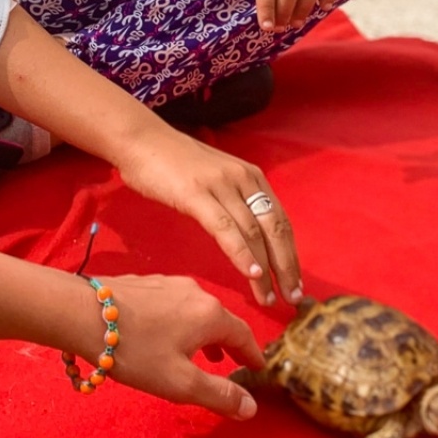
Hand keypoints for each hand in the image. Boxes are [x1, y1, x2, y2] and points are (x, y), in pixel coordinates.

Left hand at [87, 274, 265, 418]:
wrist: (83, 314)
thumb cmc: (136, 351)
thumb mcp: (180, 383)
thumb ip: (219, 395)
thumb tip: (252, 407)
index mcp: (210, 314)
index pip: (244, 334)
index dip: (252, 354)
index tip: (258, 368)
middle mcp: (195, 291)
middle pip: (221, 320)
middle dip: (228, 344)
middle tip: (232, 364)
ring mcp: (169, 283)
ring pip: (196, 311)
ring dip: (204, 334)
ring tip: (200, 355)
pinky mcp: (146, 283)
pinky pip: (175, 305)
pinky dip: (182, 322)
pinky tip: (166, 336)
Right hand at [115, 130, 303, 307]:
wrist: (141, 139)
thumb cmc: (173, 163)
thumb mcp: (216, 179)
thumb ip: (234, 202)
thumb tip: (249, 237)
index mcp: (251, 177)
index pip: (281, 221)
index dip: (291, 255)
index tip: (295, 283)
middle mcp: (243, 179)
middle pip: (275, 229)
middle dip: (286, 267)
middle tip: (293, 298)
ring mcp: (221, 185)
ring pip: (253, 233)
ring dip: (264, 269)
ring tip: (268, 298)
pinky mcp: (196, 193)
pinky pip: (225, 228)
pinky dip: (241, 253)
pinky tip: (251, 274)